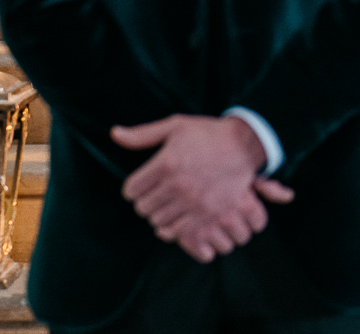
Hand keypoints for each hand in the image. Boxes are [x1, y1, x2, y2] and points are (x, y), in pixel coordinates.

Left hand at [112, 115, 295, 263]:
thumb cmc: (208, 134)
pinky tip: (177, 214)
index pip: (131, 190)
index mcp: (166, 163)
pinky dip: (173, 227)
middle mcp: (177, 185)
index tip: (141, 184)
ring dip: (159, 214)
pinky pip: (177, 232)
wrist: (244, 146)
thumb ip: (142, 134)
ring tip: (167, 203)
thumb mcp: (175, 126)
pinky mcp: (207, 214)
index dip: (133, 188)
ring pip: (158, 222)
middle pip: (143, 208)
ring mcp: (193, 202)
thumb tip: (115, 134)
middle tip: (154, 194)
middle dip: (145, 201)